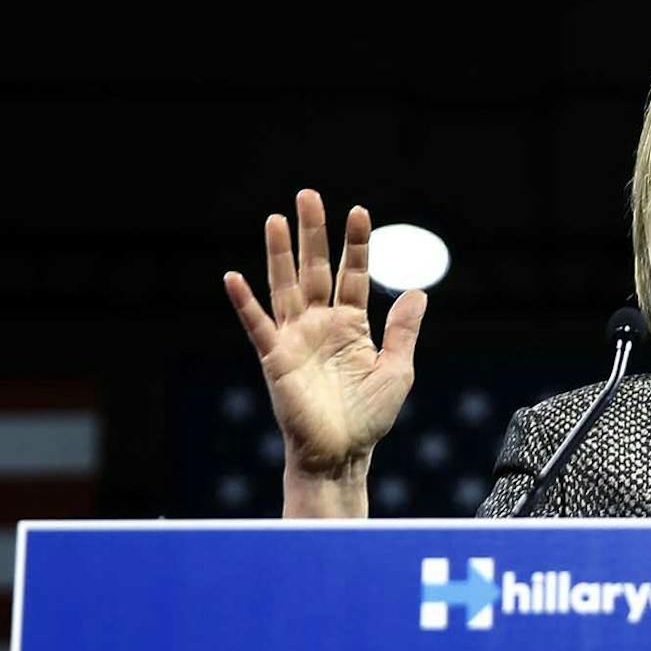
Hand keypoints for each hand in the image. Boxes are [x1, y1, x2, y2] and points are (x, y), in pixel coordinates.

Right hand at [223, 189, 426, 480]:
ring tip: (275, 219)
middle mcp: (320, 325)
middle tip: (307, 195)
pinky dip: (244, 303)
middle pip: (315, 269)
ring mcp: (296, 339)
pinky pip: (257, 326)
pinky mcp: (276, 359)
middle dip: (312, 233)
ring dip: (279, 253)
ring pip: (286, 286)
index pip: (353, 275)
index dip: (355, 244)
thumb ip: (403, 330)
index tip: (359, 211)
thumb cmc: (368, 419)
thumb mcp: (396, 370)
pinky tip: (233, 277)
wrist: (341, 456)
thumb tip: (418, 291)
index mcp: (351, 326)